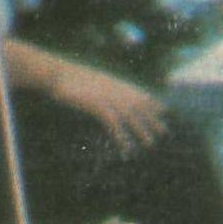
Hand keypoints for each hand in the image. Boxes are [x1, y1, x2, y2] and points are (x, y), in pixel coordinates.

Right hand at [30, 47, 166, 145]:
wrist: (58, 74)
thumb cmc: (73, 80)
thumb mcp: (94, 82)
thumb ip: (106, 88)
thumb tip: (108, 95)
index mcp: (116, 85)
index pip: (140, 93)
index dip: (153, 101)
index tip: (165, 109)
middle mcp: (116, 91)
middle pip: (140, 107)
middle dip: (152, 119)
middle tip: (164, 132)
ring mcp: (108, 98)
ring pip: (131, 117)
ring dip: (141, 131)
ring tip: (150, 144)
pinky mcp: (98, 106)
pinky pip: (114, 125)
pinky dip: (121, 138)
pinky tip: (126, 150)